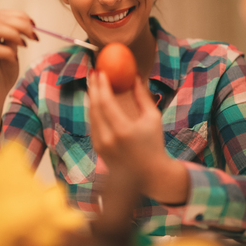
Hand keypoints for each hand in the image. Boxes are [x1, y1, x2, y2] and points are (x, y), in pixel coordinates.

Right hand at [0, 9, 38, 143]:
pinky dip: (8, 51)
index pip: (2, 15)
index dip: (20, 16)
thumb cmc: (2, 76)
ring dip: (15, 33)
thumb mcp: (13, 54)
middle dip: (21, 24)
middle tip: (34, 35)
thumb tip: (27, 27)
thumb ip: (15, 40)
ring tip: (26, 44)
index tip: (34, 25)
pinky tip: (14, 58)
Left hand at [89, 71, 188, 203]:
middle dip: (93, 88)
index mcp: (123, 131)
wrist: (150, 173)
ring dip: (91, 98)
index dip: (101, 86)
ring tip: (93, 83)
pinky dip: (93, 110)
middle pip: (94, 108)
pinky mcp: (98, 149)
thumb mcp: (153, 118)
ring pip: (91, 116)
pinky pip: (93, 125)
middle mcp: (109, 139)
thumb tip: (134, 75)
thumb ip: (142, 96)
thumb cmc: (154, 143)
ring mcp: (101, 146)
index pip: (106, 103)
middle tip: (94, 73)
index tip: (101, 72)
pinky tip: (95, 99)